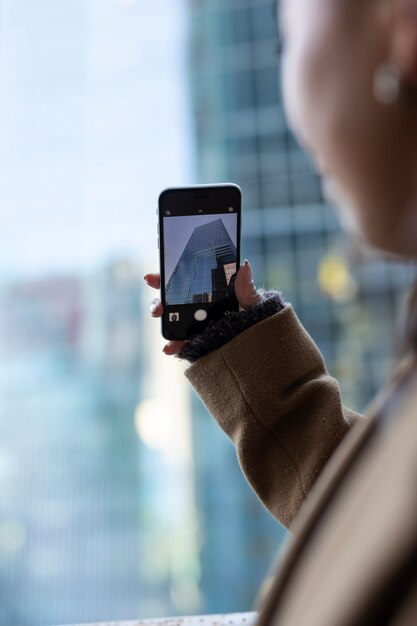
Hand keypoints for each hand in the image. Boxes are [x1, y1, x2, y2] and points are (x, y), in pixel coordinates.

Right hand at [145, 259, 260, 355]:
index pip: (181, 281)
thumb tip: (244, 265)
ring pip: (173, 323)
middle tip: (157, 308)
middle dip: (158, 304)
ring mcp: (196, 326)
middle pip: (171, 302)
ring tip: (164, 332)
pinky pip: (183, 344)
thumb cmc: (255, 315)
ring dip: (165, 326)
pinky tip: (170, 349)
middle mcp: (197, 308)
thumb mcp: (252, 300)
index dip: (164, 278)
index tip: (151, 278)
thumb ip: (245, 286)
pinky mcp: (198, 343)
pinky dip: (175, 346)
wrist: (262, 339)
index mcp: (206, 292)